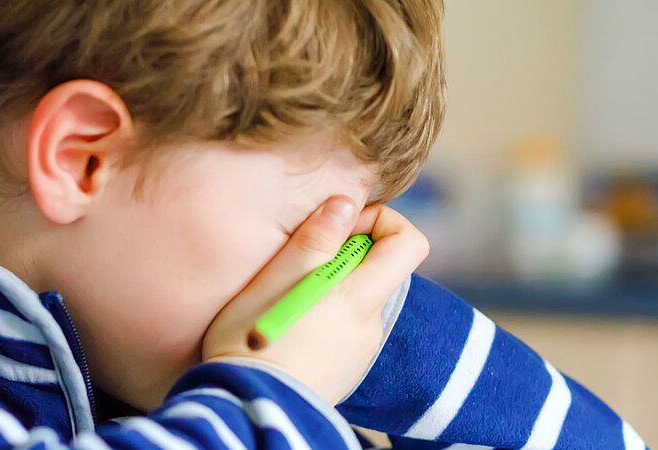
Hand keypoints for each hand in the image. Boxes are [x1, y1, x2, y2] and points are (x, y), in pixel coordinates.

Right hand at [200, 195, 427, 403]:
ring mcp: (361, 350)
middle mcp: (370, 324)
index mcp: (358, 297)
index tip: (339, 228)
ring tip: (286, 305)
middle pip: (378, 271)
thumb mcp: (273, 280)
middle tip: (299, 266)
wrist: (248, 411)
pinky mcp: (348, 370)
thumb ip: (314, 240)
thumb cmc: (251, 343)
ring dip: (330, 291)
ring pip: (358, 301)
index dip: (381, 222)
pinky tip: (292, 333)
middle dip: (344, 257)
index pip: (409, 244)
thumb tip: (345, 204)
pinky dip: (326, 321)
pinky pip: (347, 330)